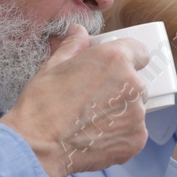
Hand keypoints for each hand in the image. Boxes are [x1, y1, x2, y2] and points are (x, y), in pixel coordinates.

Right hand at [1, 25, 150, 176]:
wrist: (37, 145)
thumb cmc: (42, 104)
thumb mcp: (54, 66)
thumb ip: (74, 45)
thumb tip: (78, 31)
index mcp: (115, 60)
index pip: (139, 51)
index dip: (127, 59)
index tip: (115, 68)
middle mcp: (132, 85)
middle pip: (136, 82)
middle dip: (120, 88)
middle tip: (94, 99)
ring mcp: (137, 115)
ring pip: (135, 108)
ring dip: (119, 112)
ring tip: (91, 121)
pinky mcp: (136, 140)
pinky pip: (133, 132)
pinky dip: (119, 134)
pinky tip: (95, 136)